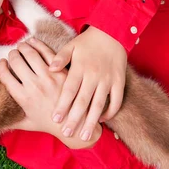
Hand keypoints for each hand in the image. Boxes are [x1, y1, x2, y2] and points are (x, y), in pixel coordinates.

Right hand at [0, 38, 100, 148]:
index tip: (2, 63)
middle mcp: (33, 85)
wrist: (73, 122)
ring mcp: (48, 77)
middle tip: (12, 54)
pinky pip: (47, 52)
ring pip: (30, 54)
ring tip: (21, 46)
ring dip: (23, 47)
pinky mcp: (60, 71)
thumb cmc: (49, 124)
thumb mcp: (27, 125)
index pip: (5, 75)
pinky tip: (33, 42)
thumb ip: (10, 123)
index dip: (1, 66)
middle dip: (12, 55)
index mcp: (23, 97)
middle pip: (16, 61)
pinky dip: (38, 45)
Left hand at [49, 26, 126, 140]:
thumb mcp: (72, 46)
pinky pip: (116, 100)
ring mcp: (108, 80)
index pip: (69, 90)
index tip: (55, 119)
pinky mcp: (119, 81)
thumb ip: (60, 58)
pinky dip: (110, 112)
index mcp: (80, 68)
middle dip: (74, 119)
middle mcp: (94, 75)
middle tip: (66, 133)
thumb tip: (49, 68)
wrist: (112, 32)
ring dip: (92, 121)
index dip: (62, 105)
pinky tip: (101, 121)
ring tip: (85, 136)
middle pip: (83, 101)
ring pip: (99, 104)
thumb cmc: (87, 42)